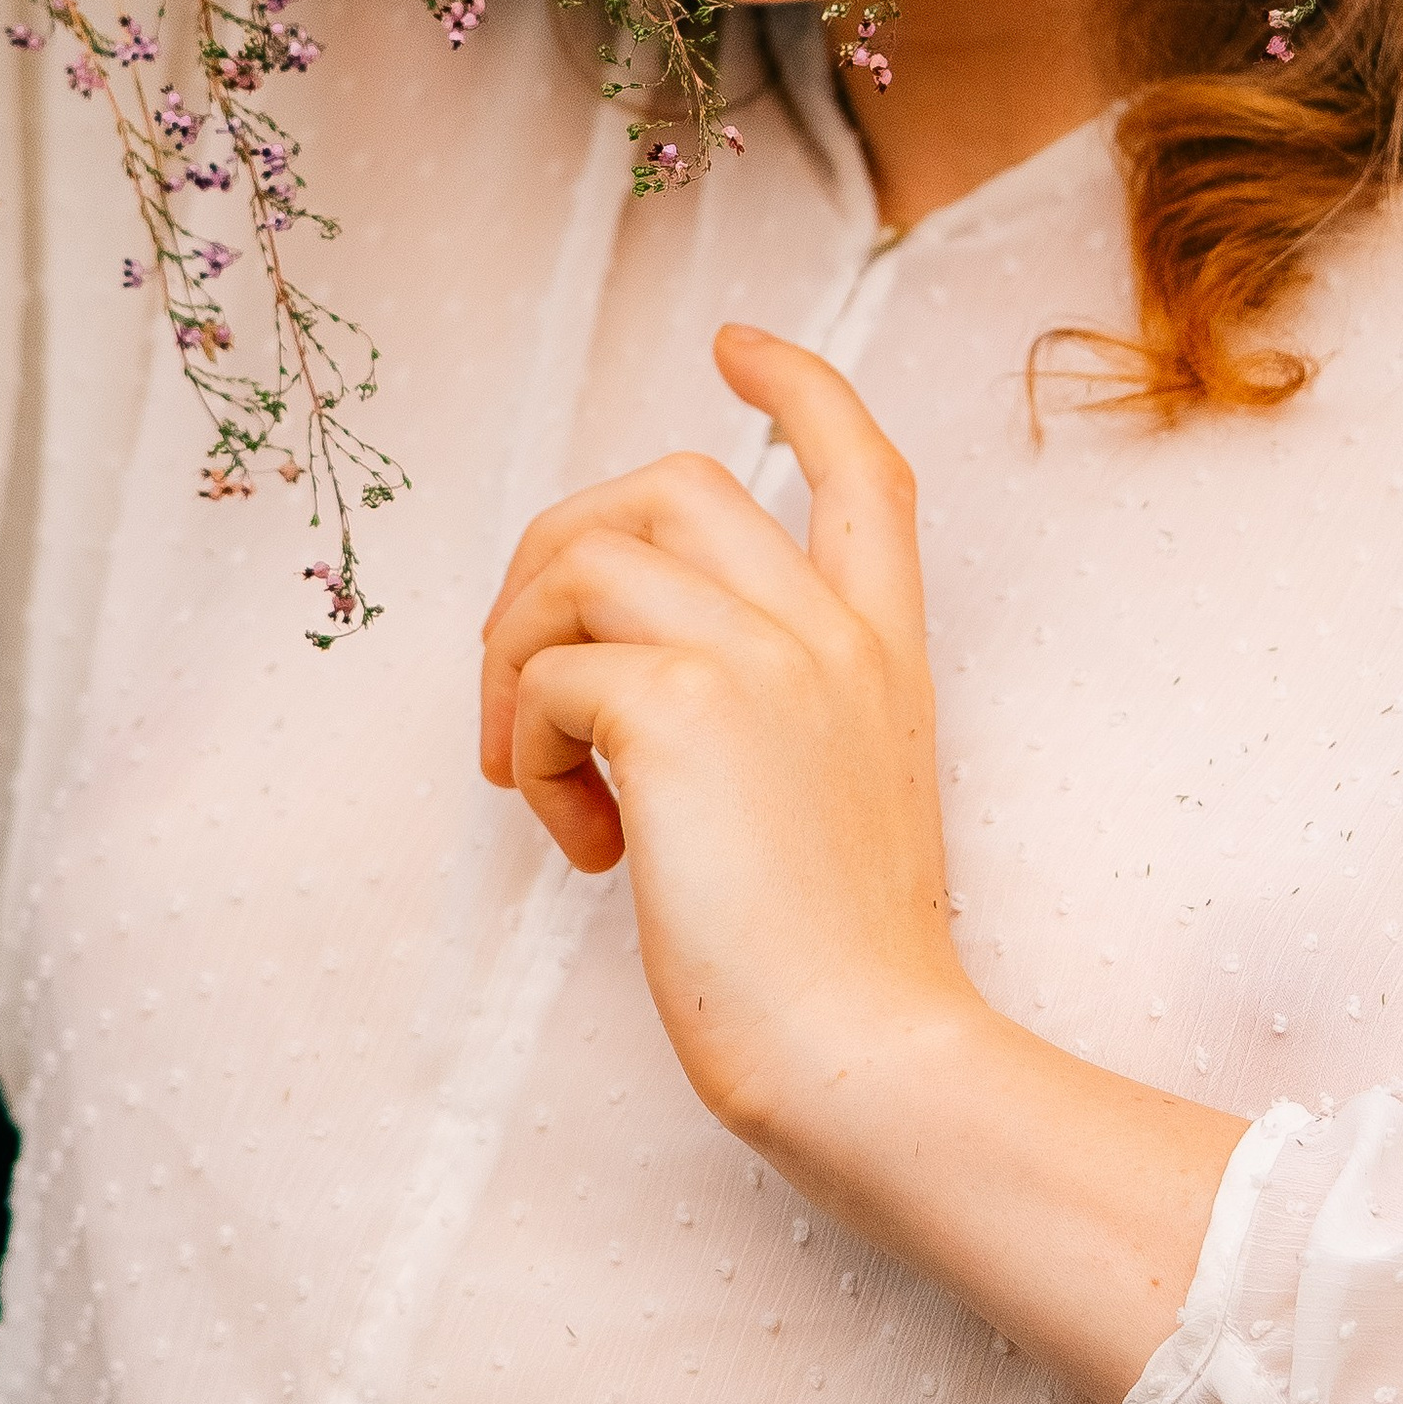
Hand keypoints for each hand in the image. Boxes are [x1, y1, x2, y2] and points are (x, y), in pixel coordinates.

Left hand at [479, 324, 972, 1153]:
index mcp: (885, 648)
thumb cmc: (844, 973)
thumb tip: (628, 684)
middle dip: (559, 552)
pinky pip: (544, 677)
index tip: (735, 347)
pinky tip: (583, 847)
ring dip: (517, 657)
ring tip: (537, 773)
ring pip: (581, 558)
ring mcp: (758, 656)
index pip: (864, 463)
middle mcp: (826, 628)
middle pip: (667, 486)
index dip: (798, 386)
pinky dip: (525, 755)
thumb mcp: (844, 800)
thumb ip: (776, 713)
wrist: (868, 1056)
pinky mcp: (678, 710)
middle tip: (526, 677)